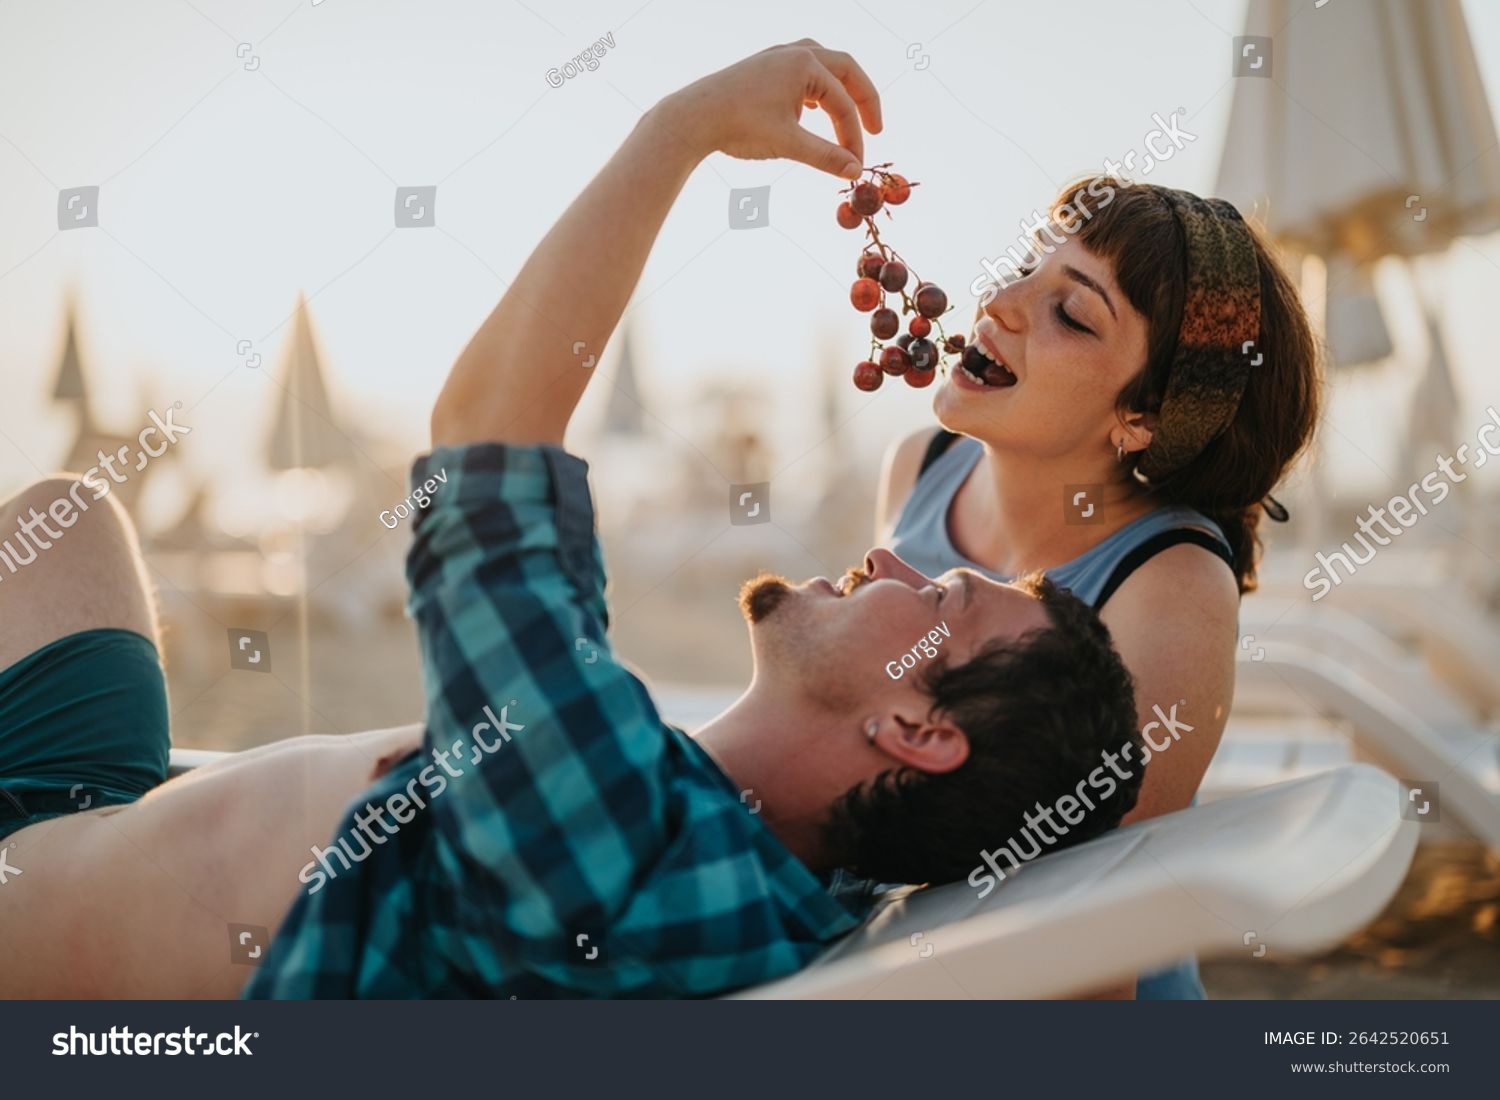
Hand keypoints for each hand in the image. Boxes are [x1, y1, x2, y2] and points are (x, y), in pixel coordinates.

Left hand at [659, 39, 882, 178]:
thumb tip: (855, 174)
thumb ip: (825, 157)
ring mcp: (777, 57)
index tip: (855, 168)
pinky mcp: (763, 67)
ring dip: (840, 90)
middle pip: (845, 70)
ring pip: (824, 65)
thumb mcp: (788, 144)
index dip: (853, 138)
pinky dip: (816, 89)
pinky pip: (802, 71)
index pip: (843, 104)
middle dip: (862, 101)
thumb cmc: (740, 126)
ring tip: (846, 116)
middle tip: (875, 129)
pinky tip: (811, 109)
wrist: (693, 117)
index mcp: (806, 63)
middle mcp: (795, 52)